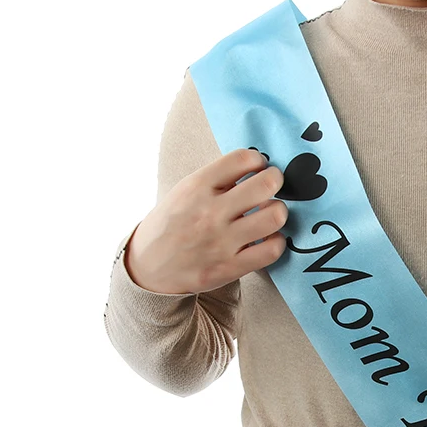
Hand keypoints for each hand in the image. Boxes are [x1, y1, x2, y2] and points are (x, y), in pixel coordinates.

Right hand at [125, 147, 289, 294]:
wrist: (148, 267)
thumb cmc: (171, 225)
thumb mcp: (183, 192)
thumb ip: (215, 180)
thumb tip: (253, 166)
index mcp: (197, 186)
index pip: (242, 159)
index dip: (257, 160)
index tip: (258, 167)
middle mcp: (211, 212)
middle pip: (265, 185)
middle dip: (275, 181)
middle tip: (272, 186)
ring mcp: (222, 241)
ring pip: (274, 217)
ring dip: (278, 211)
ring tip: (271, 213)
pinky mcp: (230, 267)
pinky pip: (271, 251)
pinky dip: (277, 242)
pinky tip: (269, 238)